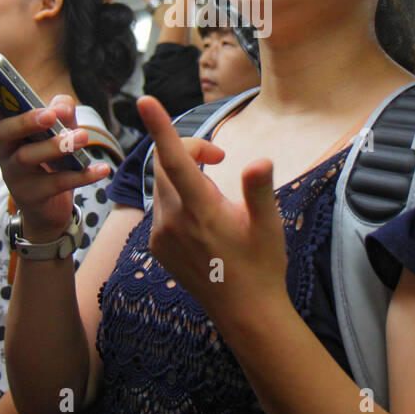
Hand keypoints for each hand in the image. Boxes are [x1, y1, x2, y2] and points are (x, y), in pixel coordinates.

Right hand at [0, 82, 111, 238]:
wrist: (50, 205)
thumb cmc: (51, 159)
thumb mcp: (58, 130)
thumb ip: (61, 112)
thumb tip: (62, 106)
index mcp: (7, 130)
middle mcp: (4, 151)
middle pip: (4, 132)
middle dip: (26, 121)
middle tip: (50, 115)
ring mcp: (14, 175)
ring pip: (28, 157)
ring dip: (55, 146)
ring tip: (83, 136)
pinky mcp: (31, 196)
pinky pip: (56, 183)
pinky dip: (82, 176)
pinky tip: (102, 168)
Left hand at [137, 96, 288, 328]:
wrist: (245, 313)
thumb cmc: (262, 265)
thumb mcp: (268, 225)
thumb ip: (258, 190)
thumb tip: (259, 160)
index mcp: (201, 210)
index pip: (175, 159)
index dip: (161, 126)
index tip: (146, 100)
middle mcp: (173, 220)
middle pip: (166, 164)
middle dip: (189, 150)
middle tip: (219, 159)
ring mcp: (161, 234)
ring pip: (162, 185)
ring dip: (183, 175)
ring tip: (216, 194)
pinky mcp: (157, 246)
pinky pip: (160, 206)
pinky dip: (176, 197)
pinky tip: (202, 217)